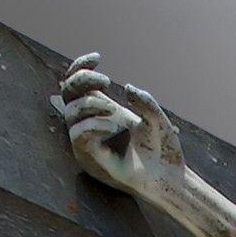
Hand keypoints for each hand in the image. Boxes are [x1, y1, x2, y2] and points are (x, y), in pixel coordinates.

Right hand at [51, 53, 184, 197]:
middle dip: (83, 79)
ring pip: (70, 112)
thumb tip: (126, 88)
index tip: (98, 58)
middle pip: (68, 92)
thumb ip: (144, 100)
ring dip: (91, 104)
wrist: (167, 178)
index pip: (79, 84)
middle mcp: (91, 122)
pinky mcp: (88, 157)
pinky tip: (114, 126)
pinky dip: (93, 125)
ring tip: (114, 111)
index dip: (81, 67)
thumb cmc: (161, 149)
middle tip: (107, 81)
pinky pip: (77, 135)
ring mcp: (87, 140)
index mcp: (103, 110)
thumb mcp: (156, 118)